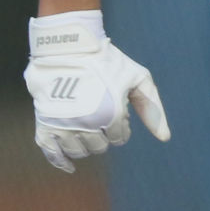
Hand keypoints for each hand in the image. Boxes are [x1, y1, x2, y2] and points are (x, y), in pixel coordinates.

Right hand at [24, 12, 170, 173]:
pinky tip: (69, 166)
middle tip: (97, 115)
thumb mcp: (138, 78)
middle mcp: (88, 122)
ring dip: (84, 144)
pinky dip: (60, 161)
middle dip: (102, 135)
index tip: (114, 110)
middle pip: (99, 147)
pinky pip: (51, 152)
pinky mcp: (45, 121)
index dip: (119, 127)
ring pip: (78, 151)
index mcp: (112, 113)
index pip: (119, 138)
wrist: (68, 44)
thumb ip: (152, 108)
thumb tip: (164, 138)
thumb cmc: (107, 60)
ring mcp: (64, 124)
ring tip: (84, 127)